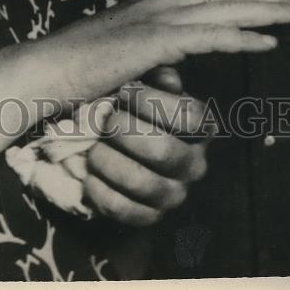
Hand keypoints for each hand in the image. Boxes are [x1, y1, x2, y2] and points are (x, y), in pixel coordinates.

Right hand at [43, 0, 289, 107]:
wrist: (46, 71)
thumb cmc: (79, 69)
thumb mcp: (122, 54)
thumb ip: (152, 54)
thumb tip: (174, 69)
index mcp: (153, 3)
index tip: (277, 4)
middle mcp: (158, 2)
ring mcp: (156, 18)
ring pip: (225, 9)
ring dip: (267, 12)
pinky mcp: (155, 42)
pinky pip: (210, 37)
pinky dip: (242, 38)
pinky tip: (268, 42)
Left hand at [83, 66, 208, 226]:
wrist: (94, 136)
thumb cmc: (120, 100)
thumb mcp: (139, 76)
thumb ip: (156, 73)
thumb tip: (168, 79)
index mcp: (199, 126)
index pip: (192, 117)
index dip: (152, 102)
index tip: (122, 91)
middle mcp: (194, 162)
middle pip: (164, 151)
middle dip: (124, 132)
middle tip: (104, 120)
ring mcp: (174, 193)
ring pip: (146, 185)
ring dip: (110, 163)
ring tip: (93, 148)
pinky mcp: (149, 216)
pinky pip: (129, 212)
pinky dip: (103, 193)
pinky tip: (89, 177)